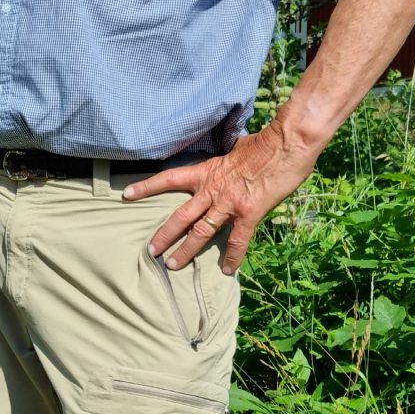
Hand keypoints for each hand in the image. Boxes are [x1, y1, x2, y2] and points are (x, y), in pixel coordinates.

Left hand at [123, 122, 322, 271]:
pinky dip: (232, 257)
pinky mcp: (249, 214)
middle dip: (164, 235)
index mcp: (207, 172)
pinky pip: (237, 241)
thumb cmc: (266, 143)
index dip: (146, 187)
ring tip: (172, 266)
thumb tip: (230, 150)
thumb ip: (227, 156)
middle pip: (180, 216)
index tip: (127, 195)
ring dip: (186, 251)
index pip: (168, 179)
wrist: (288, 144)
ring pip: (201, 232)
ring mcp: (229, 203)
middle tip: (150, 251)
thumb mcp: (236, 147)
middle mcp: (212, 190)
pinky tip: (227, 271)